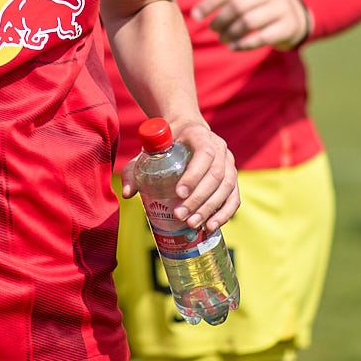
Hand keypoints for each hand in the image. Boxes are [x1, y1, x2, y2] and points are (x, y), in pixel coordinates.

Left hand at [123, 119, 238, 233]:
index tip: (178, 193)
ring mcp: (229, 163)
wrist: (186, 133)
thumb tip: (127, 193)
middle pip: (215, 175)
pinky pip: (234, 198)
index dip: (194, 175)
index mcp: (200, 135)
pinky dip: (224, 213)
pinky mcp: (232, 178)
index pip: (204, 154)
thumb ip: (135, 168)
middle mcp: (220, 148)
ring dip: (210, 208)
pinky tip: (211, 227)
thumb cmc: (166, 143)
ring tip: (192, 223)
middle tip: (180, 215)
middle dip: (198, 198)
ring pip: (226, 187)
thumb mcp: (149, 149)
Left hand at [189, 0, 310, 51]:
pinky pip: (263, 38)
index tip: (195, 16)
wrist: (292, 15)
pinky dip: (244, 44)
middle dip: (220, 19)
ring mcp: (282, 8)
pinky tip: (233, 46)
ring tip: (221, 38)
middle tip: (212, 28)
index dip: (209, 3)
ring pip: (249, 22)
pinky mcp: (288, 27)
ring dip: (230, 33)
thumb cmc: (258, 0)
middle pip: (238, 5)